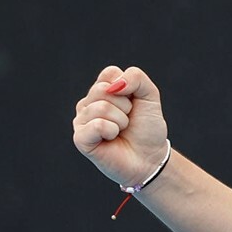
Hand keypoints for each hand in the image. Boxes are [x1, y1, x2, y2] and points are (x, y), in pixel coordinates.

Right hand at [72, 65, 169, 187]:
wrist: (150, 157)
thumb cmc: (147, 128)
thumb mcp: (150, 96)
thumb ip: (136, 78)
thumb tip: (115, 85)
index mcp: (102, 90)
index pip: (110, 73)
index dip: (129, 88)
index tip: (133, 103)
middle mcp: (88, 103)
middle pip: (103, 89)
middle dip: (125, 106)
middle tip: (128, 120)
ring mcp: (82, 120)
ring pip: (102, 107)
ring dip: (121, 121)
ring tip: (121, 131)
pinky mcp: (80, 138)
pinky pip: (97, 125)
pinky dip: (112, 131)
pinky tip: (112, 139)